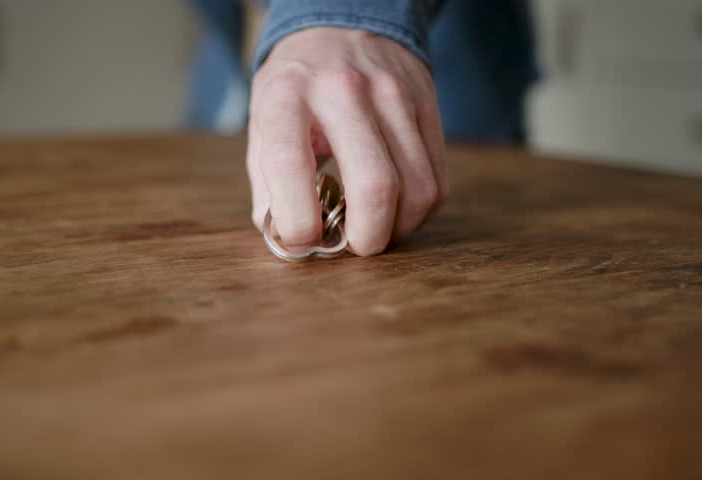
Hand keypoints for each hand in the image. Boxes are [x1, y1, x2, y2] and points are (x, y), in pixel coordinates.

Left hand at [246, 27, 448, 255]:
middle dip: (367, 237)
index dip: (298, 220)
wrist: (339, 25)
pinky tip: (399, 208)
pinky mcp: (428, 103)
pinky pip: (438, 178)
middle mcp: (343, 90)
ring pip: (418, 187)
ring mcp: (393, 93)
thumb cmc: (296, 89)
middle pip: (375, 184)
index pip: (291, 165)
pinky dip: (420, 210)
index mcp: (287, 95)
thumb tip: (293, 246)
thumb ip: (270, 186)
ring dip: (399, 228)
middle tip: (355, 246)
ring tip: (378, 228)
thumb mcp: (264, 124)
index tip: (302, 242)